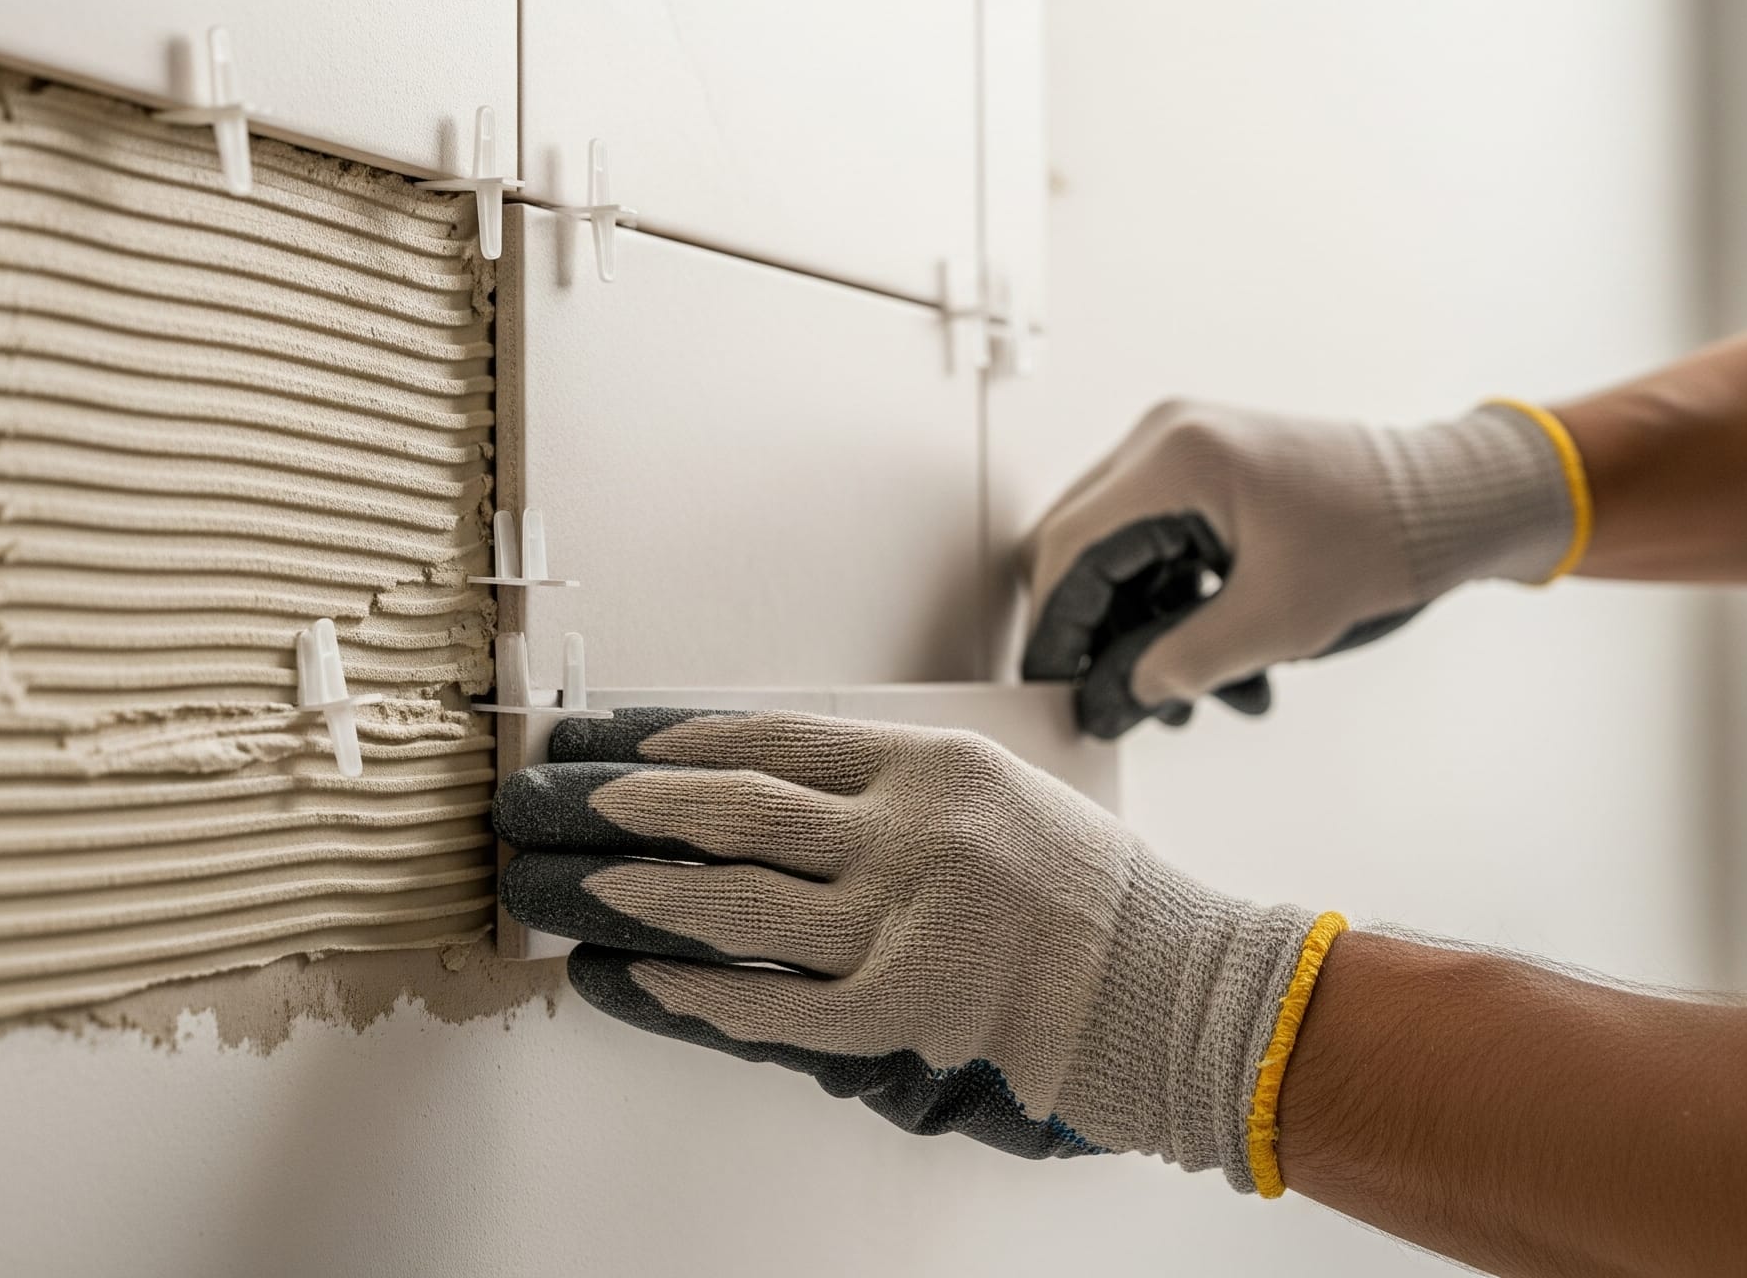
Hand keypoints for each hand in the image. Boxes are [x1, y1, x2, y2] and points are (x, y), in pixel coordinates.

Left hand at [496, 707, 1327, 1186]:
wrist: (1187, 992)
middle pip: (735, 807)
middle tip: (559, 802)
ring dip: (640, 893)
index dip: (678, 739)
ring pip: (738, 900)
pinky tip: (633, 979)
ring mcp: (908, 922)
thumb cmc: (1099, 901)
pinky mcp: (907, 1010)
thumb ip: (896, 795)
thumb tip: (771, 793)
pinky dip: (692, 992)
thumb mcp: (1000, 798)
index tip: (616, 740)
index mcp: (934, 764)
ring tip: (572, 887)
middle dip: (630, 805)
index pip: (774, 736)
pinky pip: (772, 1002)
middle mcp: (913, 831)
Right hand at [1021, 401, 1580, 738]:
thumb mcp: (1276, 622)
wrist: (1451, 502)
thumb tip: (1115, 700)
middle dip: (1099, 633)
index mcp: (1175, 459)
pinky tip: (1224, 667)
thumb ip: (1182, 664)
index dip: (1056, 626)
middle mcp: (1166, 439)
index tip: (1056, 686)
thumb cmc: (1382, 541)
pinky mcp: (1208, 473)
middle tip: (1116, 701)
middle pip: (1081, 547)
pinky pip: (1160, 543)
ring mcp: (1185, 451)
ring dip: (1144, 628)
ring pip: (1121, 553)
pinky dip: (1176, 605)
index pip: (1070, 548)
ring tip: (1194, 702)